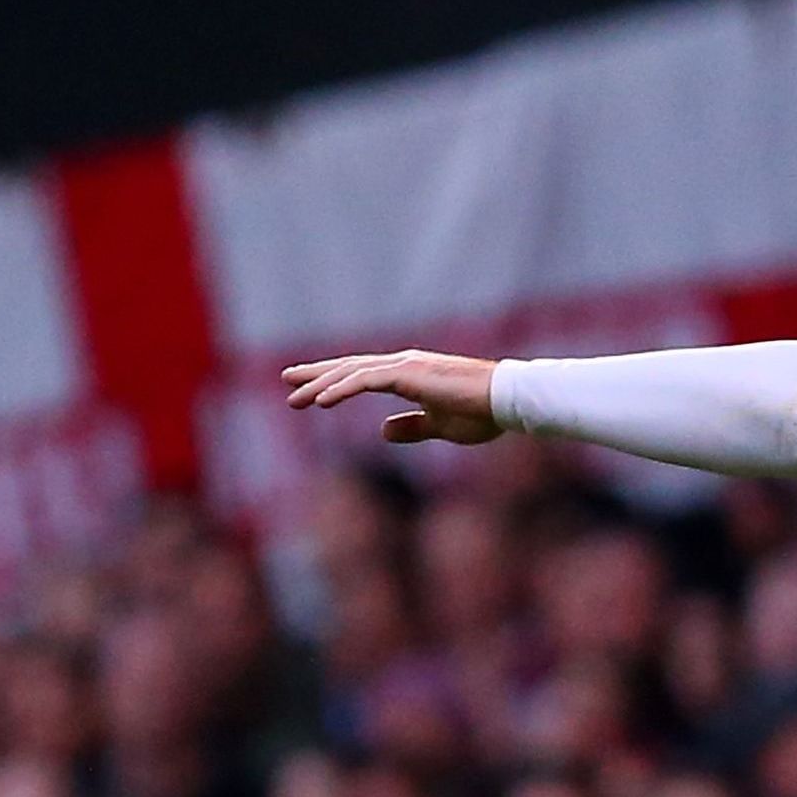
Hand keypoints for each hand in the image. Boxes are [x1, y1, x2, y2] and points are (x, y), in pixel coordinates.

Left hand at [282, 349, 506, 445]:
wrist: (509, 400)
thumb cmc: (484, 413)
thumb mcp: (441, 426)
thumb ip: (412, 427)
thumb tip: (383, 431)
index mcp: (411, 375)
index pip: (362, 374)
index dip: (333, 380)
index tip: (308, 389)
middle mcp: (403, 365)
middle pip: (349, 367)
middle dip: (317, 374)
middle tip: (287, 380)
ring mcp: (405, 367)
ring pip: (351, 373)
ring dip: (320, 384)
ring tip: (294, 396)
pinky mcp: (409, 375)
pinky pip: (365, 381)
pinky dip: (340, 389)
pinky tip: (320, 401)